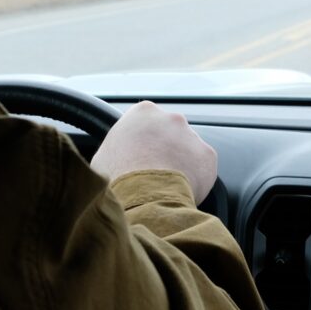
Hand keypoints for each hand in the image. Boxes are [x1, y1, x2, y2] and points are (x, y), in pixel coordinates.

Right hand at [90, 101, 217, 204]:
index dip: (144, 142)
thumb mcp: (103, 155)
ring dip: (181, 163)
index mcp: (143, 112)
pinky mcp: (207, 155)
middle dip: (165, 150)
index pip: (147, 122)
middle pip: (170, 133)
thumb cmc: (117, 178)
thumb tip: (116, 157)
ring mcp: (191, 135)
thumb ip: (117, 146)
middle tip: (154, 172)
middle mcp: (171, 118)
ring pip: (188, 150)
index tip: (141, 156)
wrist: (143, 196)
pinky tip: (181, 189)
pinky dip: (196, 178)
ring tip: (166, 185)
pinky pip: (202, 167)